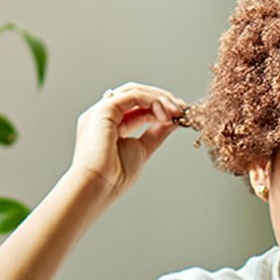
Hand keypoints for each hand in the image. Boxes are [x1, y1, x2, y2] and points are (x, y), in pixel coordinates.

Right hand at [71, 82, 186, 201]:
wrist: (98, 187)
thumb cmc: (114, 177)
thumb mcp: (142, 149)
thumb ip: (155, 133)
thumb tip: (172, 120)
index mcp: (109, 124)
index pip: (137, 107)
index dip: (160, 107)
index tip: (179, 115)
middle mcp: (103, 115)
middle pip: (136, 95)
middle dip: (161, 99)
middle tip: (181, 109)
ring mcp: (101, 111)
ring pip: (135, 92)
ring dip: (159, 99)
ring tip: (176, 111)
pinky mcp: (103, 110)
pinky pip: (132, 95)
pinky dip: (152, 101)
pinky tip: (164, 114)